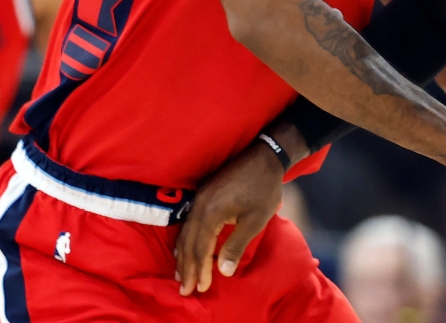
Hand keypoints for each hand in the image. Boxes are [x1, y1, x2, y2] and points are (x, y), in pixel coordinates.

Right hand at [174, 140, 284, 295]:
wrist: (264, 156)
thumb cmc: (264, 188)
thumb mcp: (255, 220)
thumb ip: (237, 245)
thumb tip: (223, 271)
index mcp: (211, 213)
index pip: (201, 248)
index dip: (200, 270)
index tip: (201, 288)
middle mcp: (199, 206)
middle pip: (188, 243)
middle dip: (186, 268)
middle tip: (185, 290)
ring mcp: (198, 199)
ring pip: (185, 233)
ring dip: (183, 256)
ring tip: (181, 275)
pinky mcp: (202, 195)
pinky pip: (188, 223)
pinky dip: (185, 240)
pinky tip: (185, 250)